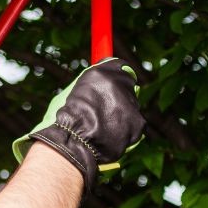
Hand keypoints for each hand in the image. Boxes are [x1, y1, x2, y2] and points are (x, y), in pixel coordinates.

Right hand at [12, 58, 144, 191]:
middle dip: (120, 97)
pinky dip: (126, 131)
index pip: (119, 67)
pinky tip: (111, 135)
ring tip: (104, 127)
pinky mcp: (138, 121)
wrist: (74, 140)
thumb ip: (94, 83)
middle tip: (106, 111)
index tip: (114, 84)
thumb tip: (107, 80)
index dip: (117, 77)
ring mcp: (131, 102)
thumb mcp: (76, 91)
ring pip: (131, 106)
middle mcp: (119, 83)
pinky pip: (135, 124)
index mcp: (101, 73)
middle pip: (127, 87)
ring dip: (122, 115)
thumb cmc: (69, 119)